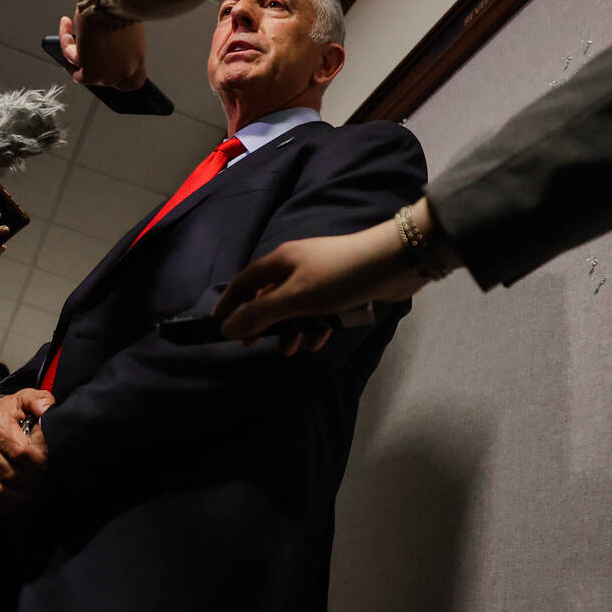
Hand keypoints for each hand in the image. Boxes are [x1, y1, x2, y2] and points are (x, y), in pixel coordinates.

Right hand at [0, 388, 52, 531]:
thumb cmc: (9, 411)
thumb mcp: (25, 399)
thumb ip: (39, 400)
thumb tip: (46, 409)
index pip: (21, 452)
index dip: (39, 464)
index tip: (51, 469)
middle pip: (9, 474)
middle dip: (32, 485)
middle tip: (47, 487)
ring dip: (18, 498)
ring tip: (34, 496)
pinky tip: (12, 506)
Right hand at [59, 12, 146, 90]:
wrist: (118, 1)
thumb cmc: (126, 8)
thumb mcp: (128, 31)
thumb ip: (119, 45)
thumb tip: (100, 45)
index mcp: (137, 62)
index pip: (132, 82)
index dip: (119, 78)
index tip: (108, 68)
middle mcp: (122, 71)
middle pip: (103, 81)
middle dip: (88, 66)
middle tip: (77, 53)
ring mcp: (105, 72)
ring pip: (81, 74)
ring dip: (72, 55)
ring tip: (69, 38)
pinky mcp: (87, 64)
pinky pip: (69, 56)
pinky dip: (65, 40)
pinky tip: (66, 24)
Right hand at [213, 198, 456, 348]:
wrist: (393, 261)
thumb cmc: (339, 277)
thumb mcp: (295, 298)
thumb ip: (260, 314)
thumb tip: (227, 328)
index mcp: (281, 260)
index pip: (245, 281)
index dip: (230, 302)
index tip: (218, 325)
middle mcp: (298, 264)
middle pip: (269, 295)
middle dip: (261, 321)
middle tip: (253, 346)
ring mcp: (321, 274)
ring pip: (296, 305)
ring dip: (290, 328)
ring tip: (289, 350)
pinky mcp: (343, 286)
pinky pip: (320, 309)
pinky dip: (314, 326)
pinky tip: (316, 343)